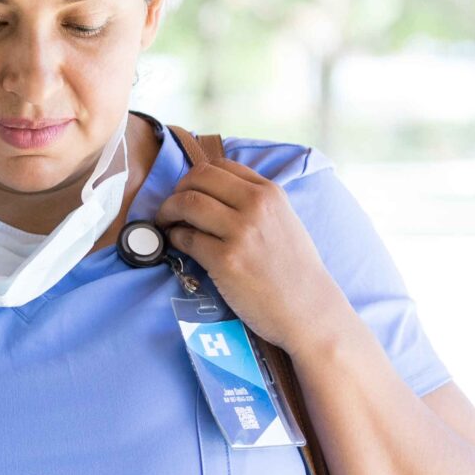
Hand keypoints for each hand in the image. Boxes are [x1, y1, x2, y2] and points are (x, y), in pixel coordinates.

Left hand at [155, 129, 358, 356]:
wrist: (307, 309)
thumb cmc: (293, 269)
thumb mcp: (283, 221)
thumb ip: (254, 203)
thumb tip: (211, 195)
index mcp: (270, 192)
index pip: (219, 166)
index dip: (195, 178)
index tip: (187, 193)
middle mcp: (256, 205)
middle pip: (197, 178)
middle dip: (176, 191)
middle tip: (170, 209)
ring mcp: (241, 232)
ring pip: (186, 203)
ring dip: (167, 212)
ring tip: (167, 225)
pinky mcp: (226, 260)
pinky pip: (186, 238)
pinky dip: (174, 238)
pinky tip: (178, 245)